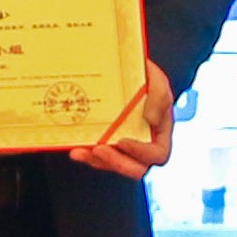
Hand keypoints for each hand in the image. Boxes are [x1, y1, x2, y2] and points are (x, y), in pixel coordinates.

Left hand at [66, 66, 175, 180]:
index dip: (142, 153)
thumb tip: (150, 119)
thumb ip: (160, 96)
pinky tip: (76, 149)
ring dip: (96, 160)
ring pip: (112, 164)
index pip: (157, 154)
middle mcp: (142, 143)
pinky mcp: (105, 141)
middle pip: (135, 168)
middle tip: (99, 150)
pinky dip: (86, 154)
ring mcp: (122, 145)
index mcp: (160, 133)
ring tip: (80, 151)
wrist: (124, 69)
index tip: (123, 141)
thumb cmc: (144, 76)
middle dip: (116, 163)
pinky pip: (97, 156)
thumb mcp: (157, 80)